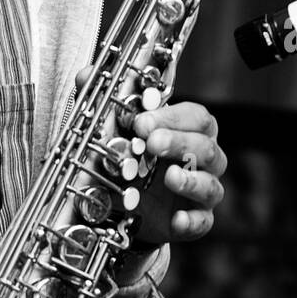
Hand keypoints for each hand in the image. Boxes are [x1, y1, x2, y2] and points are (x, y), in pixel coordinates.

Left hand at [75, 70, 225, 246]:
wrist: (125, 207)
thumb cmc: (130, 161)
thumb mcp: (113, 133)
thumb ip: (103, 105)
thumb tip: (85, 76)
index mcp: (188, 132)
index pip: (196, 117)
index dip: (173, 118)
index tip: (142, 122)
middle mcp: (201, 160)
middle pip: (206, 146)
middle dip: (179, 143)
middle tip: (151, 143)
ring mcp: (200, 191)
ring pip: (211, 184)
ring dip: (191, 180)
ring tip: (169, 177)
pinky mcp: (195, 220)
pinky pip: (203, 221)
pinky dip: (193, 221)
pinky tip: (177, 220)